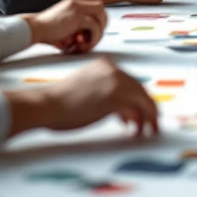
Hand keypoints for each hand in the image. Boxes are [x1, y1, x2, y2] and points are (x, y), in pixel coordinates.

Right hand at [5, 58, 159, 137]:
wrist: (46, 105)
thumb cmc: (61, 102)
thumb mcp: (88, 88)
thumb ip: (107, 92)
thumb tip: (125, 110)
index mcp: (106, 65)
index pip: (132, 82)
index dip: (139, 99)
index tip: (143, 112)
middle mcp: (114, 71)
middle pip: (141, 90)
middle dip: (148, 109)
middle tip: (151, 124)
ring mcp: (115, 83)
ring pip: (143, 100)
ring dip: (148, 117)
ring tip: (146, 130)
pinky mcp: (114, 98)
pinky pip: (136, 111)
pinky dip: (139, 121)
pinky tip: (134, 130)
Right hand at [21, 0, 107, 52]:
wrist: (32, 29)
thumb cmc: (44, 31)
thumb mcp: (63, 28)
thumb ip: (75, 30)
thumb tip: (85, 40)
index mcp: (72, 4)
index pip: (94, 7)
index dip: (96, 21)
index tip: (91, 33)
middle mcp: (76, 4)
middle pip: (101, 9)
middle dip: (101, 26)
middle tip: (93, 38)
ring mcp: (77, 9)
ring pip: (101, 17)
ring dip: (97, 33)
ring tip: (85, 44)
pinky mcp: (77, 17)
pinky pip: (95, 26)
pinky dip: (93, 38)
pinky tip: (82, 44)